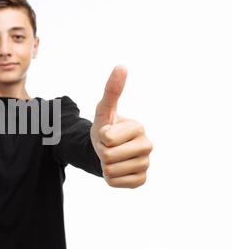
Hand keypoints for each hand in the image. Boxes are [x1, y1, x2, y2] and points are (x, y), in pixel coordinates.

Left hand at [90, 66, 152, 187]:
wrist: (106, 151)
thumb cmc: (105, 128)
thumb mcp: (104, 110)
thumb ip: (111, 90)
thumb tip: (121, 66)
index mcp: (139, 127)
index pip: (107, 138)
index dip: (100, 137)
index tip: (106, 134)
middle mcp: (147, 146)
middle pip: (108, 156)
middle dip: (101, 152)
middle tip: (107, 147)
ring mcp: (146, 164)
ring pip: (111, 171)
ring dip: (104, 166)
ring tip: (111, 158)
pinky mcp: (141, 180)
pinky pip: (116, 183)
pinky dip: (110, 178)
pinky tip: (116, 169)